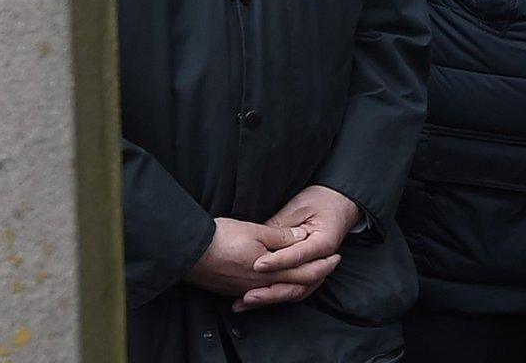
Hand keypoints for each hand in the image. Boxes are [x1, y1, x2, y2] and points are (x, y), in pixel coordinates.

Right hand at [183, 218, 321, 302]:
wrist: (189, 252)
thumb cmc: (221, 238)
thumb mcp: (255, 230)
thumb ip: (280, 237)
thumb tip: (302, 238)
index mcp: (271, 271)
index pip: (305, 272)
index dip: (323, 265)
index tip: (336, 257)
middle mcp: (262, 286)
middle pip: (295, 286)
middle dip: (315, 277)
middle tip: (327, 268)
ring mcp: (247, 290)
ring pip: (279, 292)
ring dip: (295, 285)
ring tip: (304, 276)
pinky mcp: (234, 291)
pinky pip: (261, 295)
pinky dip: (274, 291)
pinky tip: (272, 287)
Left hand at [236, 185, 361, 310]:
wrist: (339, 204)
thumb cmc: (320, 201)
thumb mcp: (299, 207)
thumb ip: (281, 226)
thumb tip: (259, 240)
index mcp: (323, 242)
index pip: (298, 256)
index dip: (277, 262)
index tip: (257, 265)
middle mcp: (323, 261)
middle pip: (298, 283)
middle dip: (271, 291)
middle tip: (247, 295)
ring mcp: (318, 270)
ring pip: (296, 291)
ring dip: (271, 298)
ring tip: (246, 302)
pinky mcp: (309, 273)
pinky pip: (294, 290)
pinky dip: (276, 296)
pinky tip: (255, 301)